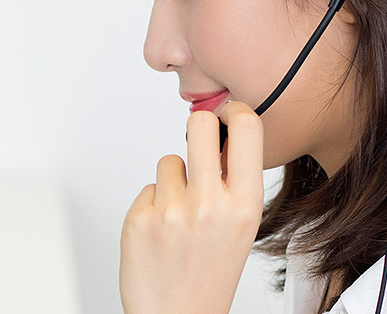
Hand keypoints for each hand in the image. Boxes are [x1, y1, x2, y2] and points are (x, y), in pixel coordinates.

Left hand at [120, 101, 265, 313]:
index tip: (226, 117)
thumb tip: (222, 130)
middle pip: (199, 124)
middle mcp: (210, 204)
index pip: (247, 126)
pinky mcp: (139, 218)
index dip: (233, 112)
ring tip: (180, 216)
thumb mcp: (241, 226)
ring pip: (169, 161)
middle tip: (198, 148)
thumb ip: (234, 181)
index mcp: (245, 205)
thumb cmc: (211, 273)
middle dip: (197, 129)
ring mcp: (171, 210)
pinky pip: (148, 188)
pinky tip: (162, 234)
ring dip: (173, 181)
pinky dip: (153, 206)